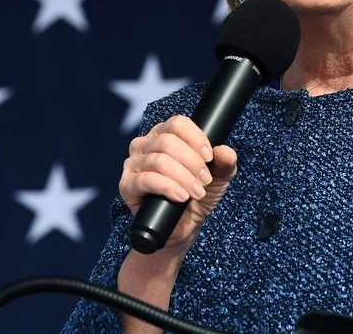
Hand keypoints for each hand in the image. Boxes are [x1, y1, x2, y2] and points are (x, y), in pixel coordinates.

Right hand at [119, 114, 238, 255]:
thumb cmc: (197, 196)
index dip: (195, 138)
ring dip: (183, 177)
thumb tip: (224, 152)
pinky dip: (168, 187)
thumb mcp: (218, 178)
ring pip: (159, 161)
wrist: (182, 227)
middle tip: (205, 180)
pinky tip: (181, 196)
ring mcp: (133, 164)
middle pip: (168, 141)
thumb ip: (225, 162)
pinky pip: (146, 180)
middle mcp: (145, 145)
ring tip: (197, 192)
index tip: (209, 157)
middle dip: (192, 162)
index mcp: (164, 134)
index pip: (177, 123)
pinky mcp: (127, 185)